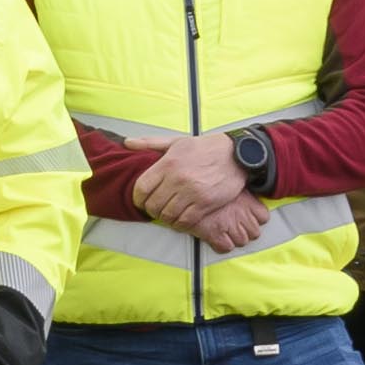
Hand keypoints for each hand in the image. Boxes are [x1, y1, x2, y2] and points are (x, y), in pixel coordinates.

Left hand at [134, 130, 260, 248]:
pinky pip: (185, 221)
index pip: (141, 188)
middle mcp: (178, 179)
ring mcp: (192, 192)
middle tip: (156, 208)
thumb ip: (150, 143)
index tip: (141, 201)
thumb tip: (127, 142)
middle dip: (151, 210)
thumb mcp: (176, 142)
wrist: (236, 156)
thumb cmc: (204, 149)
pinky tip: (181, 218)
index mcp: (168, 163)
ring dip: (165, 218)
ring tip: (168, 213)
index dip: (138, 199)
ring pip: (167, 215)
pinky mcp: (205, 203)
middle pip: (153, 205)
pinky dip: (180, 223)